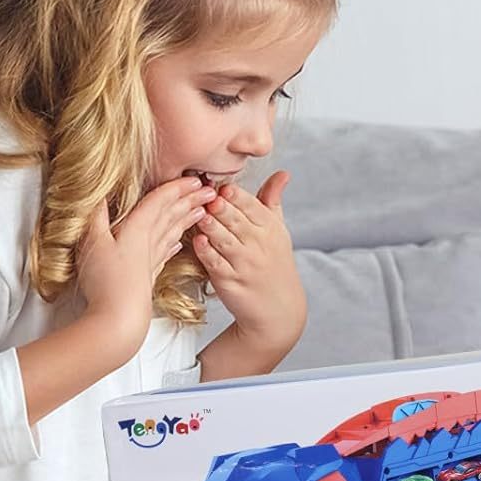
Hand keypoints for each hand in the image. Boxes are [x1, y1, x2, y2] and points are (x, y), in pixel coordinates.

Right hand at [77, 177, 216, 361]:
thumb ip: (95, 216)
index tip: (194, 179)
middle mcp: (150, 242)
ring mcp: (152, 259)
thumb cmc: (105, 281)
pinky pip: (166, 252)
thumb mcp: (93, 241)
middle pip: (173, 215)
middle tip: (210, 190)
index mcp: (138, 229)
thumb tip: (97, 193)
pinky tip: (178, 242)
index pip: (162, 202)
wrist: (119, 318)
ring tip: (203, 210)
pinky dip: (174, 243)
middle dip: (191, 200)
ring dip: (188, 219)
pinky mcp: (150, 274)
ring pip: (174, 232)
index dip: (177, 188)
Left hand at [191, 172, 306, 360]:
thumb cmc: (274, 263)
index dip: (235, 195)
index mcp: (271, 228)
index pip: (252, 206)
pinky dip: (206, 251)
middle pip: (236, 220)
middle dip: (220, 207)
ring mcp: (245, 264)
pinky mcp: (230, 282)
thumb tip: (283, 172)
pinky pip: (216, 263)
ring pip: (224, 239)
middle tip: (204, 194)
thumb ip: (273, 200)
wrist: (278, 308)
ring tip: (197, 214)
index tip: (221, 186)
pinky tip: (197, 241)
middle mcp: (260, 245)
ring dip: (210, 226)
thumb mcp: (278, 231)